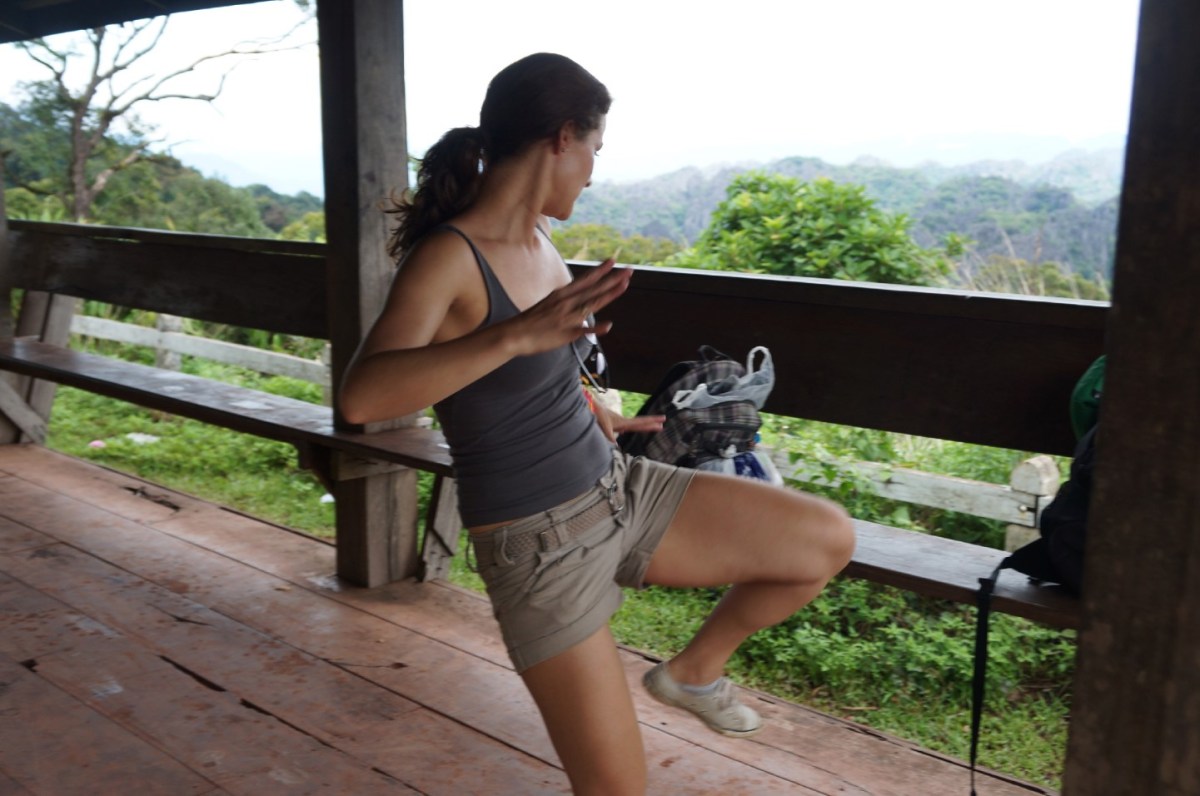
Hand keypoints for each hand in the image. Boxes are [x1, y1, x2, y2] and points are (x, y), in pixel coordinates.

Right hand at [503, 258, 630, 356]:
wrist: (514, 334)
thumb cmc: (531, 321)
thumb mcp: (548, 304)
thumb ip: (565, 302)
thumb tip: (577, 303)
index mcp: (562, 294)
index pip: (585, 280)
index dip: (600, 271)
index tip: (613, 261)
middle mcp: (566, 302)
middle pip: (594, 289)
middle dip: (613, 279)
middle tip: (629, 270)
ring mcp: (567, 317)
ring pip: (592, 304)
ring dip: (609, 294)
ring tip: (624, 285)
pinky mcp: (566, 333)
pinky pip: (583, 331)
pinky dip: (596, 329)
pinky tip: (609, 325)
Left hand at [594, 403, 663, 443]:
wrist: (589, 407)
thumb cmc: (596, 415)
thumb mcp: (604, 425)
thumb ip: (609, 436)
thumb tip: (615, 445)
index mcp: (623, 422)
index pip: (641, 422)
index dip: (652, 422)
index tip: (662, 421)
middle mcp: (623, 422)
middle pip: (640, 423)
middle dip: (651, 423)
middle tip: (663, 422)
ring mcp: (617, 422)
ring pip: (633, 424)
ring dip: (642, 425)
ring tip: (652, 425)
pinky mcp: (611, 423)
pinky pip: (623, 427)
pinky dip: (628, 428)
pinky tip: (624, 430)